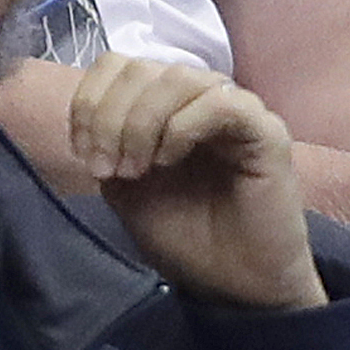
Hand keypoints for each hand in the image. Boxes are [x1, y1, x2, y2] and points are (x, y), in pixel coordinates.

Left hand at [73, 54, 327, 312]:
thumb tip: (88, 119)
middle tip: (108, 169)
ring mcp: (235, 109)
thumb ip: (105, 144)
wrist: (236, 284)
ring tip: (137, 169)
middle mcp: (198, 96)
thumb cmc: (185, 235)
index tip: (83, 154)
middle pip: (139, 67)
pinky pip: (220, 102)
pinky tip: (170, 160)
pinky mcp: (267, 131)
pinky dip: (182, 127)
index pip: (117, 65)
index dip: (89, 100)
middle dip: (108, 117)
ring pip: (176, 76)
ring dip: (141, 122)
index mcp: (163, 104)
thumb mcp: (124, 188)